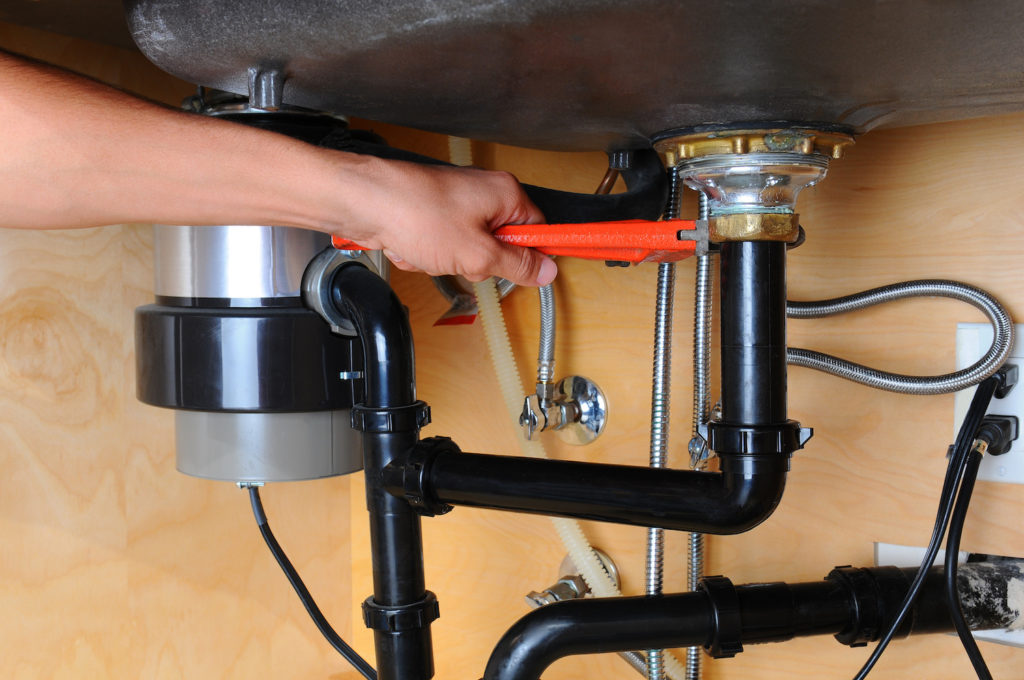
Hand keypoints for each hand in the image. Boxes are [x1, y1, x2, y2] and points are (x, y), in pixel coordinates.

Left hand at [322, 155, 557, 286]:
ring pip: (470, 250)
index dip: (529, 256)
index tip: (525, 272)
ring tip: (432, 250)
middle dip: (478, 262)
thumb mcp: (478, 254)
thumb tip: (546, 272)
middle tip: (463, 258)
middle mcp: (484, 193)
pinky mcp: (433, 214)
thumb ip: (517, 265)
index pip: (538, 230)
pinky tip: (415, 248)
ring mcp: (457, 203)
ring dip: (449, 261)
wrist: (366, 203)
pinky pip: (444, 247)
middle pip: (502, 245)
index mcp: (505, 194)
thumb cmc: (416, 214)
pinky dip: (429, 255)